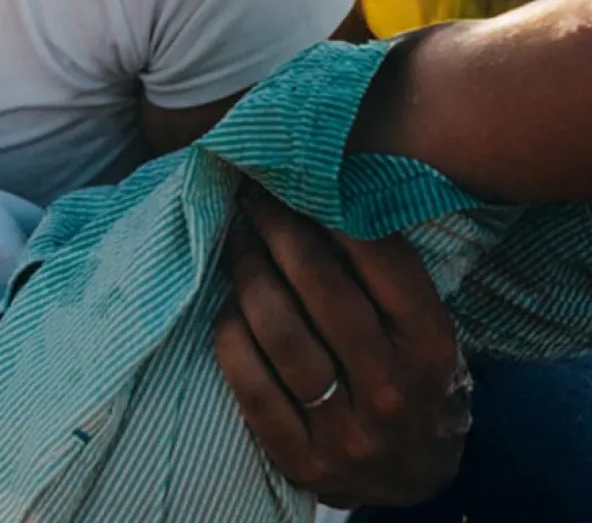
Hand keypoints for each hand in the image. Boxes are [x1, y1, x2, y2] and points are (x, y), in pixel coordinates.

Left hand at [214, 183, 467, 507]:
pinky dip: (230, 335)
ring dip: (248, 275)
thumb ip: (383, 278)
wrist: (410, 479)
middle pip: (323, 292)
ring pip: (281, 334)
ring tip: (234, 242)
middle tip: (251, 198)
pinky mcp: (300, 457)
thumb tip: (322, 192)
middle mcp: (394, 390)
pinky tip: (226, 306)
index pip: (384, 265)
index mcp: (432, 349)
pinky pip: (249, 382)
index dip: (333, 213)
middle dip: (280, 232)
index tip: (296, 178)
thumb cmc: (408, 380)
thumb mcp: (419, 332)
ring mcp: (346, 431)